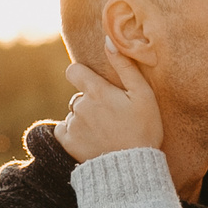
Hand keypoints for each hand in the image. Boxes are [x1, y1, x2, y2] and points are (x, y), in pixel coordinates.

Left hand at [56, 45, 163, 159]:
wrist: (134, 167)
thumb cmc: (144, 128)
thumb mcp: (143, 94)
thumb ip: (124, 66)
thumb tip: (108, 40)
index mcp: (97, 91)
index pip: (73, 71)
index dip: (82, 75)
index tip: (94, 85)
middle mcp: (80, 106)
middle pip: (78, 96)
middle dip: (90, 102)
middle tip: (110, 116)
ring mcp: (73, 125)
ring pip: (73, 114)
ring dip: (84, 119)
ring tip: (104, 131)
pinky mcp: (68, 143)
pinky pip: (63, 130)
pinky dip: (73, 133)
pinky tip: (91, 139)